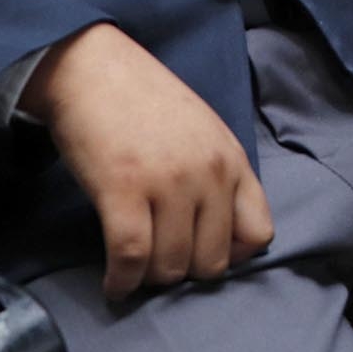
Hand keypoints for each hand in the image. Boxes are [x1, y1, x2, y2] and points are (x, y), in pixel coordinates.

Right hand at [20, 23, 273, 301]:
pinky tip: (114, 283)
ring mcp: (167, 182)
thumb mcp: (203, 132)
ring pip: (171, 267)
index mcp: (232, 158)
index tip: (202, 251)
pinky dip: (121, 282)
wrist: (93, 67)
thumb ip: (218, 176)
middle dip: (185, 271)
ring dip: (149, 278)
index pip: (259, 232)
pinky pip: (131, 258)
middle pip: (212, 262)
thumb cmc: (144, 100)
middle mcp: (208, 173)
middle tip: (160, 259)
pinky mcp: (122, 190)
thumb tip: (221, 235)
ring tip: (134, 268)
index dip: (232, 254)